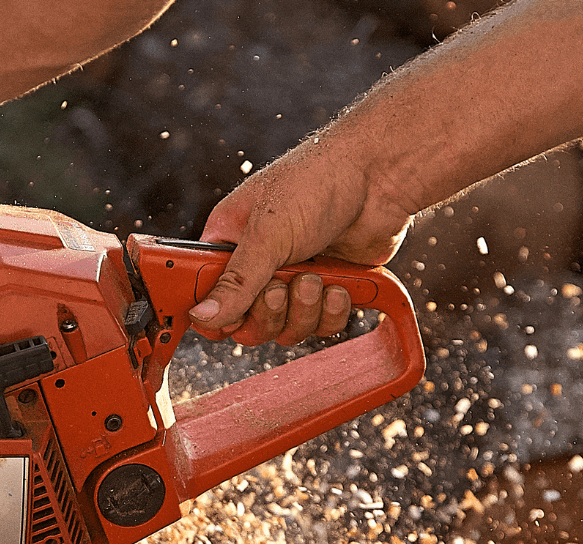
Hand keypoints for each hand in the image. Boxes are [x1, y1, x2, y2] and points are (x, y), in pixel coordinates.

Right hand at [188, 138, 415, 345]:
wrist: (380, 176)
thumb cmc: (316, 183)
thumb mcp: (267, 233)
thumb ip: (237, 281)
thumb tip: (202, 315)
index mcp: (230, 242)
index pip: (207, 295)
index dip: (217, 315)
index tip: (233, 319)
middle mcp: (259, 263)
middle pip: (248, 324)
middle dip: (270, 312)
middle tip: (283, 287)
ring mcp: (295, 278)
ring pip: (287, 329)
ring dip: (304, 311)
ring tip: (317, 277)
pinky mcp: (329, 288)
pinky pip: (321, 325)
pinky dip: (331, 312)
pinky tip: (339, 284)